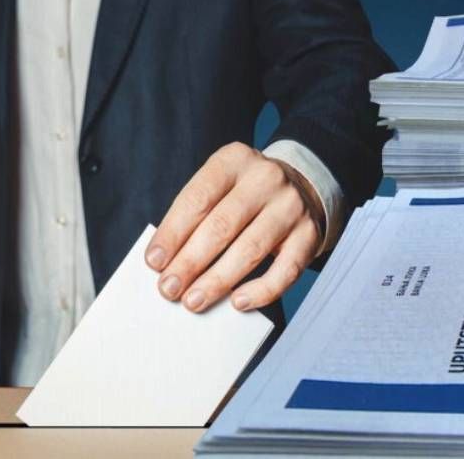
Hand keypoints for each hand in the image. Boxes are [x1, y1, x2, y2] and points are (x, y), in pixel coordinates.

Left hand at [144, 142, 324, 312]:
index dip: (173, 233)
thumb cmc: (245, 195)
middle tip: (169, 288)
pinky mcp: (309, 235)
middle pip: (222, 225)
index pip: (198, 198)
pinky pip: (285, 270)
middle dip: (190, 261)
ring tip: (194, 301)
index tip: (154, 262)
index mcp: (235, 160)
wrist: (301, 187)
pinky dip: (260, 290)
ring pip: (250, 249)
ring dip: (218, 280)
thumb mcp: (220, 188)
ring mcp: (291, 207)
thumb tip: (166, 263)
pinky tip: (238, 302)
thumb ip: (195, 216)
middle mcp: (266, 179)